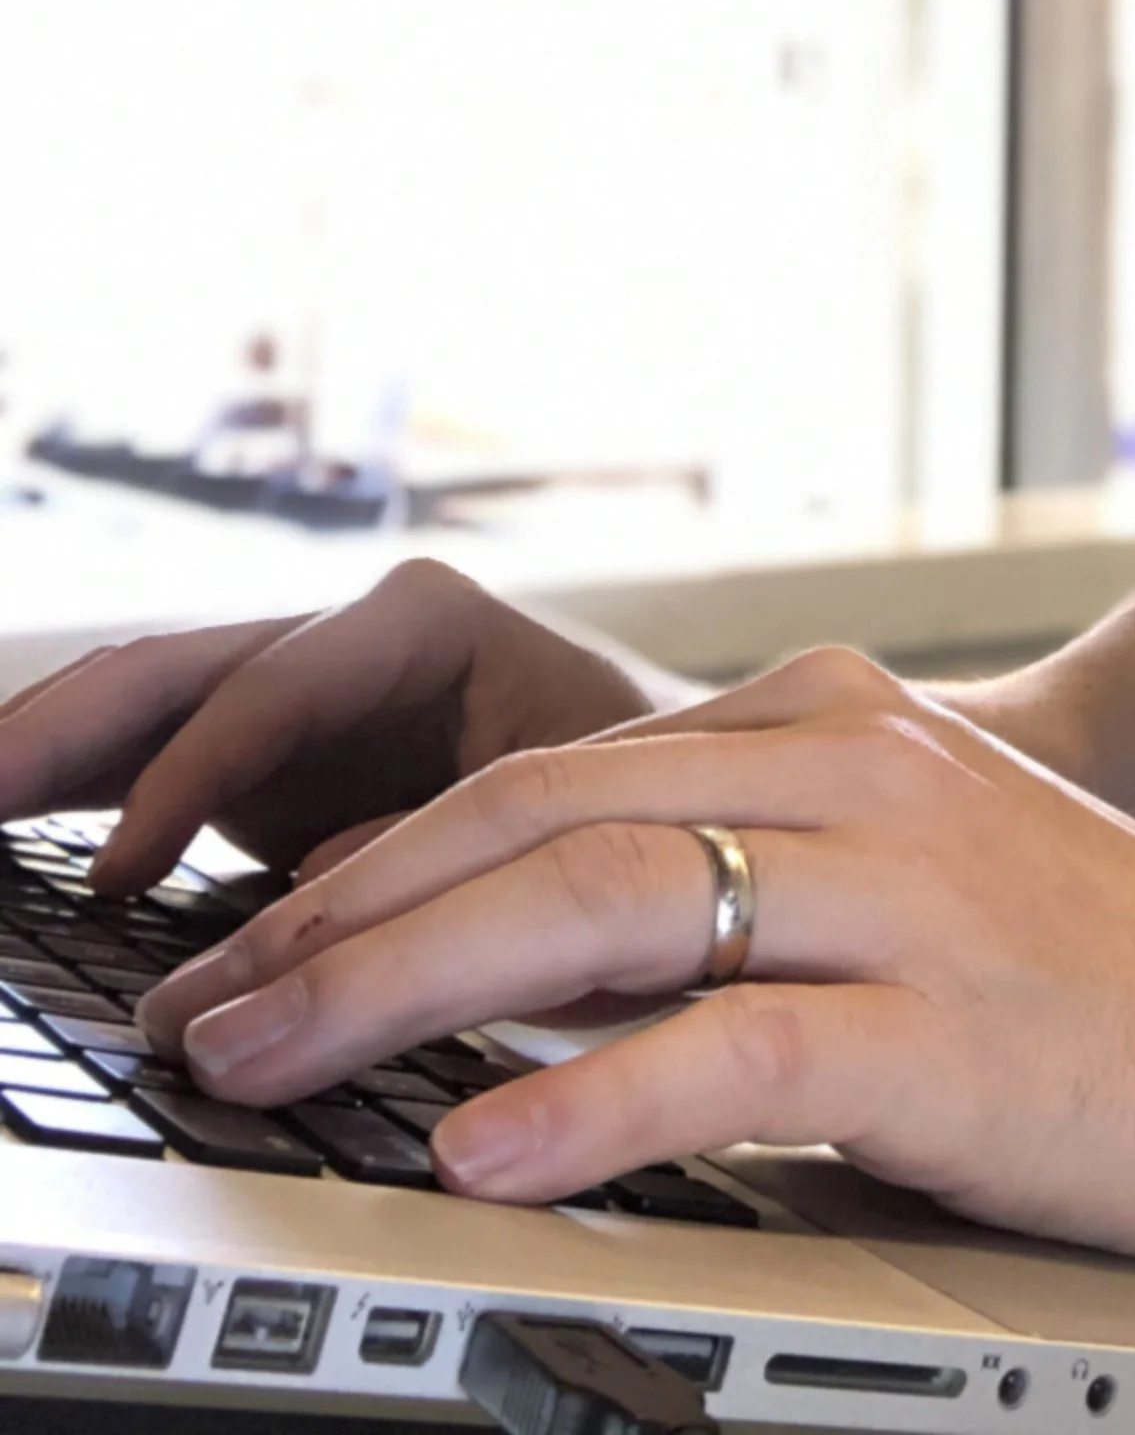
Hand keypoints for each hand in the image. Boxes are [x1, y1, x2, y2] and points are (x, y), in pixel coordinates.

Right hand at [0, 560, 658, 888]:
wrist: (694, 806)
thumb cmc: (654, 796)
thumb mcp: (578, 807)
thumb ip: (445, 836)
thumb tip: (312, 882)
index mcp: (425, 622)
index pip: (273, 686)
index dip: (189, 778)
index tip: (122, 879)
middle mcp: (346, 639)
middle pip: (169, 670)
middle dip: (52, 731)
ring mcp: (297, 694)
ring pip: (134, 706)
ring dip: (33, 755)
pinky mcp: (266, 762)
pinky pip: (140, 760)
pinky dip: (61, 792)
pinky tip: (2, 830)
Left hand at [143, 646, 1134, 1271]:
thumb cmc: (1118, 984)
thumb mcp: (916, 881)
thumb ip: (748, 886)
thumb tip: (537, 968)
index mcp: (835, 725)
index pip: (549, 769)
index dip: (382, 859)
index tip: (265, 941)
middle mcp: (855, 771)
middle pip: (540, 814)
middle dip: (344, 916)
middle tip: (208, 1006)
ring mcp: (906, 891)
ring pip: (601, 902)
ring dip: (405, 986)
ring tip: (274, 1058)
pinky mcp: (953, 1027)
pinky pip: (729, 1051)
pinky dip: (585, 1099)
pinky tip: (480, 1148)